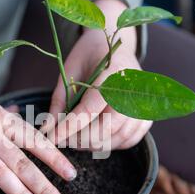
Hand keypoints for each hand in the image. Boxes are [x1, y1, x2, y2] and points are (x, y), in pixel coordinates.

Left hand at [44, 0, 152, 150]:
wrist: (117, 49)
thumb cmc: (90, 58)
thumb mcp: (69, 71)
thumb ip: (59, 101)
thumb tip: (48, 130)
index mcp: (113, 73)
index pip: (90, 109)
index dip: (69, 127)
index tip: (53, 138)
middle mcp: (134, 92)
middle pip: (105, 129)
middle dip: (80, 139)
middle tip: (64, 138)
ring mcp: (143, 107)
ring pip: (115, 139)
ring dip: (93, 144)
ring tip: (76, 137)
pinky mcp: (146, 119)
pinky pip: (127, 141)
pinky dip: (110, 144)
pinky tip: (96, 137)